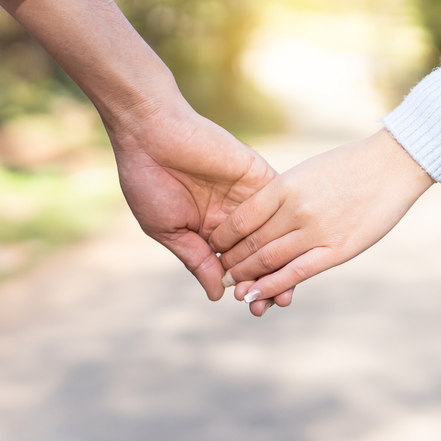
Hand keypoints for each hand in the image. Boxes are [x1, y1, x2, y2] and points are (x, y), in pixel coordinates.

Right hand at [0, 0, 275, 301]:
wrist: (150, 132)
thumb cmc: (147, 180)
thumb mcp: (167, 229)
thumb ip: (196, 260)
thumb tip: (219, 294)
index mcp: (208, 230)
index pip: (236, 264)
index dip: (247, 285)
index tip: (256, 308)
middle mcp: (232, 216)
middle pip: (260, 253)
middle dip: (269, 278)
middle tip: (276, 302)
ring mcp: (248, 196)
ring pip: (275, 234)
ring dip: (283, 260)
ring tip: (288, 287)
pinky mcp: (259, 176)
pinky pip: (281, 204)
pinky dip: (287, 228)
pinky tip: (293, 251)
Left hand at [210, 129, 434, 315]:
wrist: (393, 164)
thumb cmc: (350, 165)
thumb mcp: (307, 172)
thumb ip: (283, 194)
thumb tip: (258, 216)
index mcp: (285, 185)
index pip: (241, 218)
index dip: (224, 237)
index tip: (215, 246)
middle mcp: (296, 209)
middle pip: (251, 242)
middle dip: (231, 261)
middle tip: (220, 272)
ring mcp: (316, 231)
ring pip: (268, 260)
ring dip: (246, 277)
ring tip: (233, 286)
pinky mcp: (337, 250)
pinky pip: (296, 273)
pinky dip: (272, 286)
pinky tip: (256, 295)